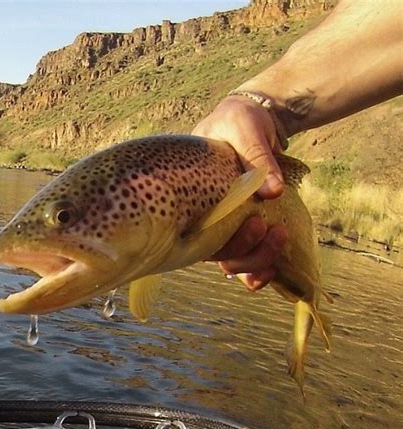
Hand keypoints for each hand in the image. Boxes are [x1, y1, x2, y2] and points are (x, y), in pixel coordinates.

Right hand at [192, 95, 287, 290]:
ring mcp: (222, 224)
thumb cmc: (239, 120)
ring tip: (280, 237)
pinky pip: (247, 255)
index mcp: (192, 196)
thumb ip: (257, 157)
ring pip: (232, 261)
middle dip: (247, 252)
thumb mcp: (245, 128)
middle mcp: (203, 217)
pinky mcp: (243, 225)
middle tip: (270, 228)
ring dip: (257, 260)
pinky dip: (260, 266)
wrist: (254, 118)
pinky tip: (276, 267)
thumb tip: (273, 192)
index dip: (225, 244)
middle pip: (218, 255)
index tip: (257, 223)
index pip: (198, 234)